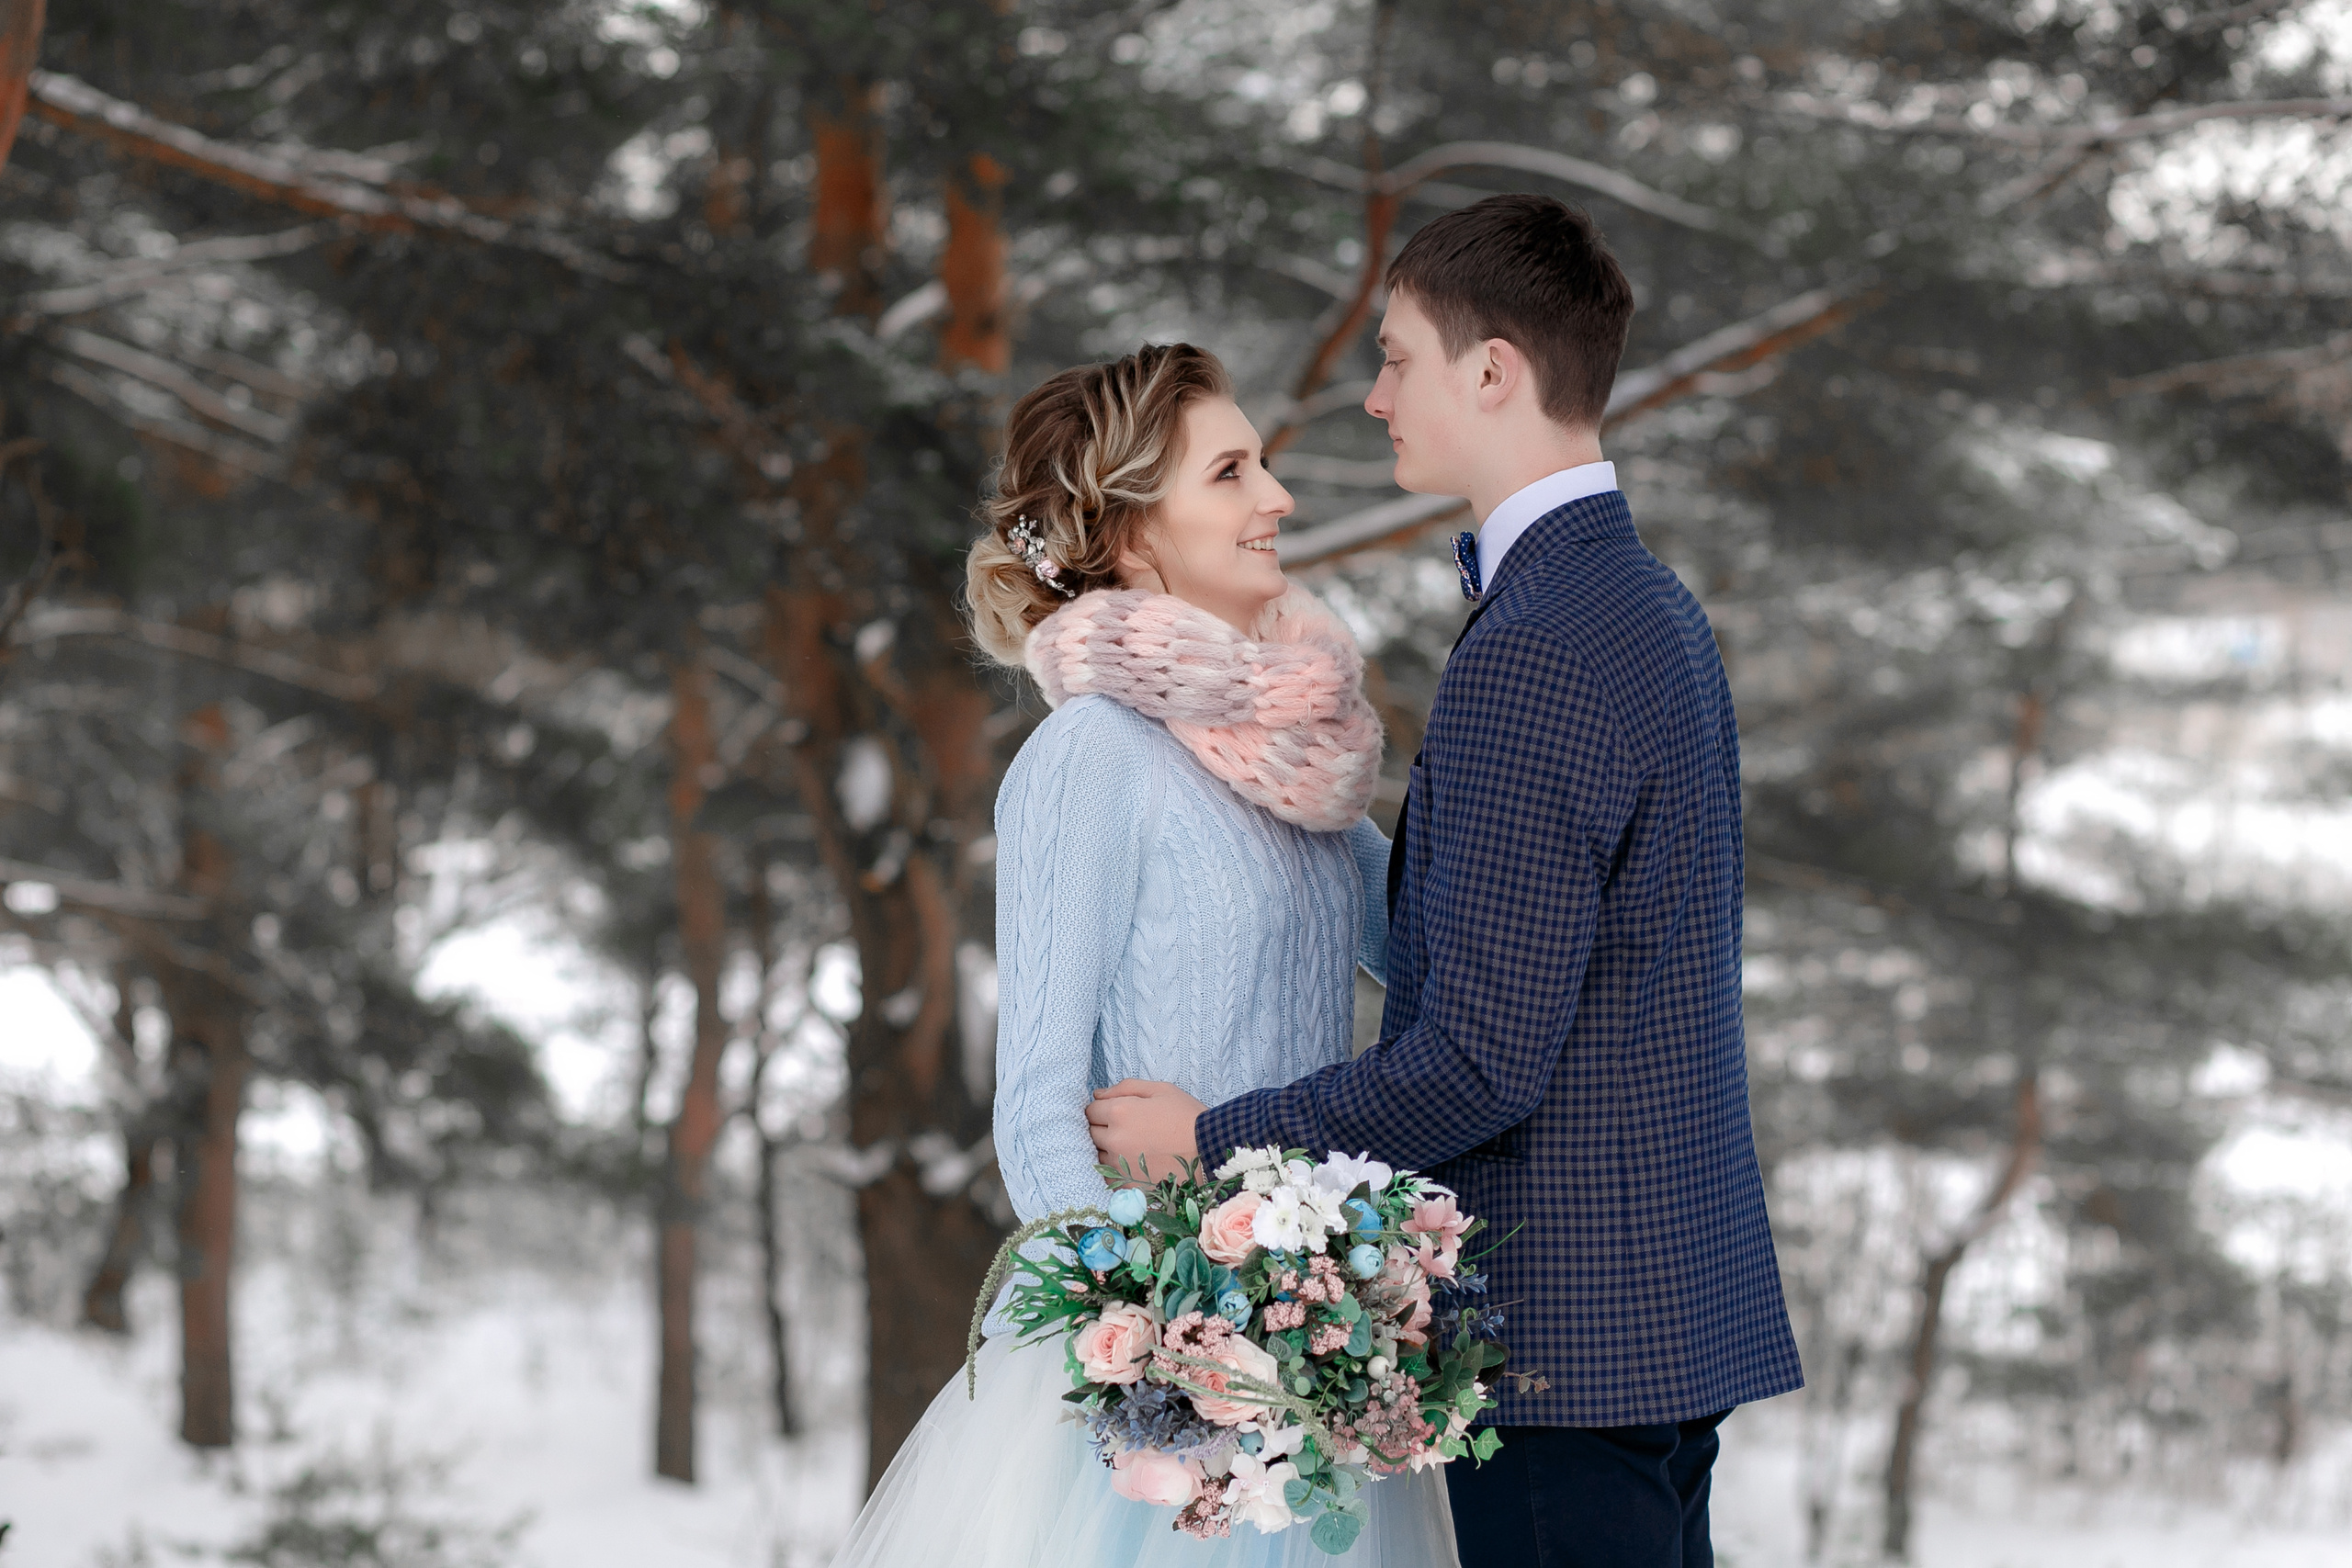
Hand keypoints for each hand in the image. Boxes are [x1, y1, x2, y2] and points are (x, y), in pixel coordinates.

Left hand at [1086, 1079, 1205, 1183]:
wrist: (1211, 1150)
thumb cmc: (1188, 1116)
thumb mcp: (1160, 1089)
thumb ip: (1126, 1087)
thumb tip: (1099, 1094)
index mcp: (1119, 1112)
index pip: (1091, 1110)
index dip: (1102, 1109)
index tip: (1116, 1112)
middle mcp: (1114, 1139)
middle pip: (1091, 1133)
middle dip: (1104, 1128)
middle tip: (1127, 1128)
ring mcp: (1119, 1165)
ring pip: (1099, 1154)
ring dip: (1109, 1149)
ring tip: (1133, 1146)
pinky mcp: (1128, 1185)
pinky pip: (1109, 1176)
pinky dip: (1117, 1169)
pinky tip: (1136, 1163)